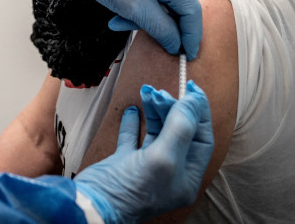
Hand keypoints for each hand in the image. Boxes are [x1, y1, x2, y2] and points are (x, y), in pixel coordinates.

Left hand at [72, 0, 201, 57]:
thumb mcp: (135, 9)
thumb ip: (161, 29)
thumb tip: (178, 46)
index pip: (191, 9)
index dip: (192, 35)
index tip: (189, 56)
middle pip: (176, 8)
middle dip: (161, 27)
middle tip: (153, 44)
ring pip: (162, 6)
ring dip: (145, 20)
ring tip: (120, 22)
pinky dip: (139, 11)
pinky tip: (120, 15)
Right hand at [74, 81, 213, 223]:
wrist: (94, 206)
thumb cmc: (131, 191)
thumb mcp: (163, 157)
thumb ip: (180, 127)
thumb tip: (193, 101)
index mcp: (186, 176)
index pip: (201, 138)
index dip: (198, 112)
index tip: (192, 89)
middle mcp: (170, 172)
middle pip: (179, 132)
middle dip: (172, 108)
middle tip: (160, 92)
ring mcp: (147, 167)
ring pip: (157, 132)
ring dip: (155, 111)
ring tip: (148, 92)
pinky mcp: (125, 163)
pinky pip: (134, 137)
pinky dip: (134, 122)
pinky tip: (134, 110)